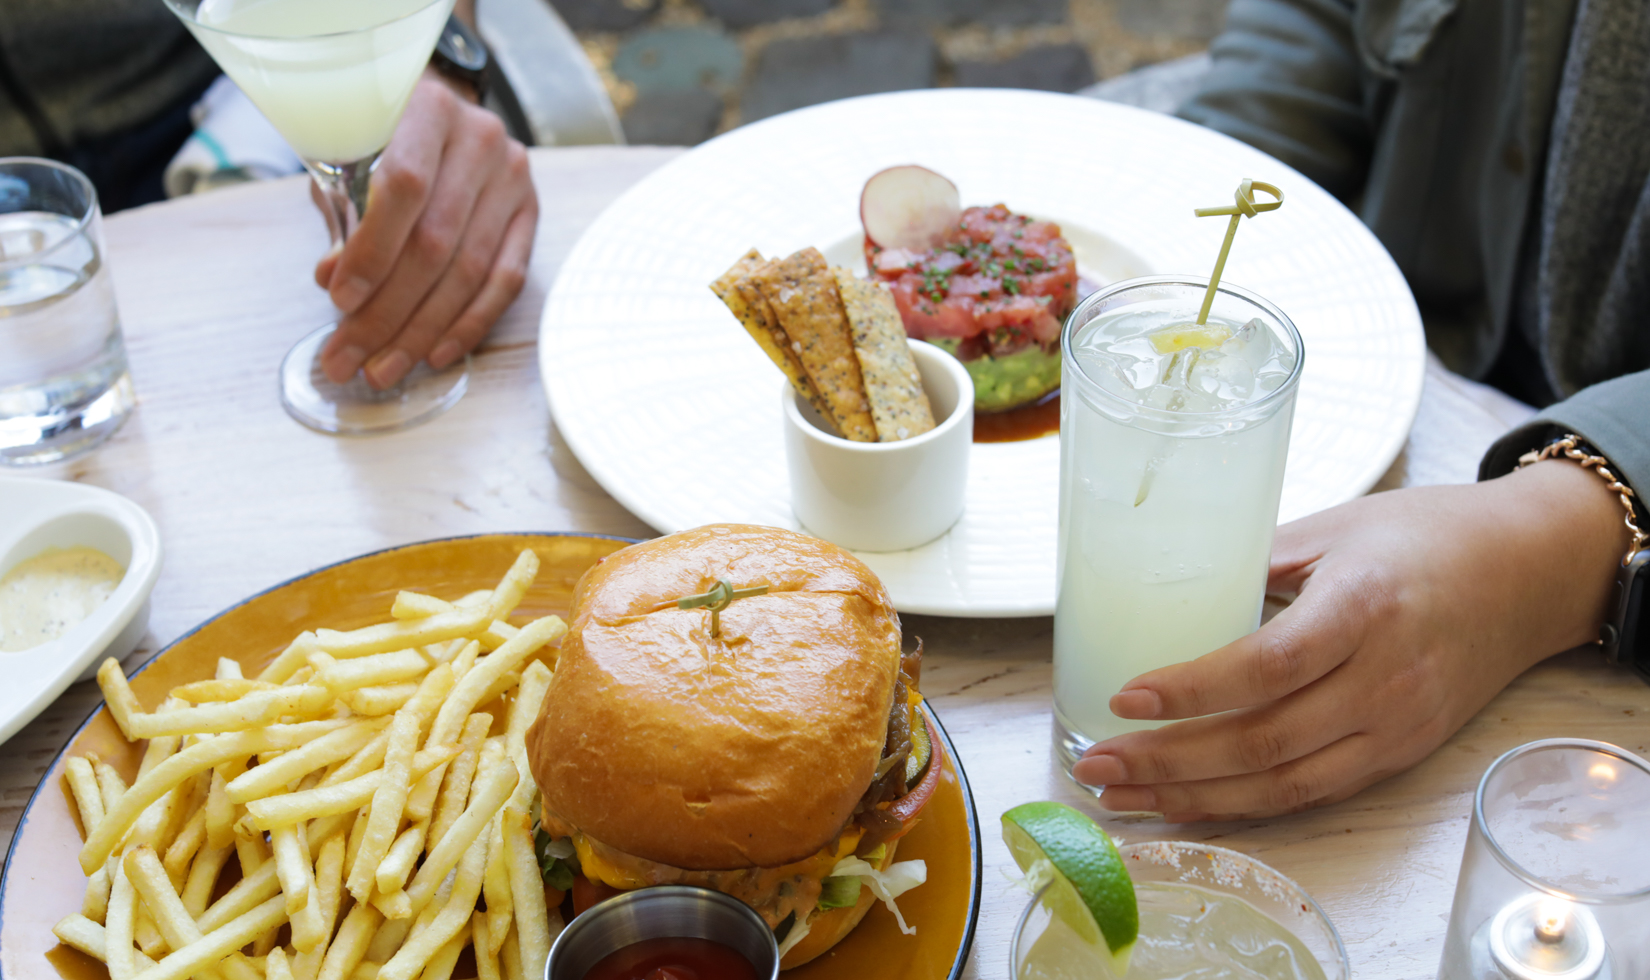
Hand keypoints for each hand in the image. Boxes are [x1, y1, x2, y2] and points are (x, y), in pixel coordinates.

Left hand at [313, 70, 536, 388]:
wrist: (437, 116)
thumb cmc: (381, 138)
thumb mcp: (348, 159)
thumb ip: (345, 215)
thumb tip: (332, 278)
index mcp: (429, 110)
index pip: (405, 188)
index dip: (373, 251)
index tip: (340, 299)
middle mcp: (480, 141)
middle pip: (437, 243)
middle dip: (387, 313)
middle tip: (348, 359)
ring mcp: (513, 178)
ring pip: (470, 271)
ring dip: (422, 331)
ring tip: (382, 369)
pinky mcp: (530, 213)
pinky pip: (505, 281)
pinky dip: (468, 323)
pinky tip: (436, 353)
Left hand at [1071, 461, 1628, 820]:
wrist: (1530, 572)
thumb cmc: (1426, 535)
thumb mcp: (1337, 526)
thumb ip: (1257, 562)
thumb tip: (1167, 581)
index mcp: (1361, 609)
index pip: (1266, 667)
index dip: (1191, 691)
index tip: (1124, 698)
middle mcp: (1382, 680)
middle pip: (1263, 742)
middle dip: (1168, 762)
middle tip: (1095, 765)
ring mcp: (1396, 726)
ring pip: (1281, 784)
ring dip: (1193, 798)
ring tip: (1120, 795)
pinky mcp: (1400, 753)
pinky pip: (1311, 793)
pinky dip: (1242, 805)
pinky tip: (1186, 802)